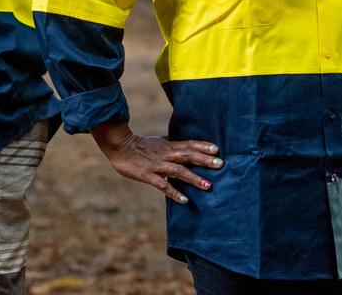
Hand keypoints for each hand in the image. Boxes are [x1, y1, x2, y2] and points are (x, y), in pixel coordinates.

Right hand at [92, 121, 222, 204]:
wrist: (120, 147)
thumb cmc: (140, 145)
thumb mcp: (159, 142)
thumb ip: (172, 145)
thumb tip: (186, 146)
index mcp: (169, 146)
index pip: (189, 144)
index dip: (203, 146)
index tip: (217, 149)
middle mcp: (166, 154)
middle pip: (188, 155)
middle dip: (204, 160)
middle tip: (220, 164)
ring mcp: (157, 165)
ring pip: (179, 171)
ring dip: (194, 178)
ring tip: (208, 185)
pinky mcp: (148, 175)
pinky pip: (163, 185)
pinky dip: (174, 192)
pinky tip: (185, 200)